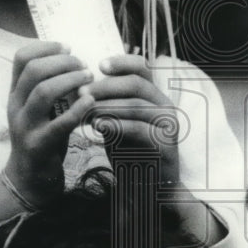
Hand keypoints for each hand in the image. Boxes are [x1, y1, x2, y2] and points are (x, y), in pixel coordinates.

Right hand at [4, 41, 94, 207]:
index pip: (21, 58)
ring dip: (70, 80)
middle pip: (34, 71)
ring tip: (89, 78)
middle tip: (83, 65)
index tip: (68, 47)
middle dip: (63, 62)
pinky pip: (59, 124)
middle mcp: (16, 106)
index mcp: (16, 93)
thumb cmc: (42, 137)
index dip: (45, 46)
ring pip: (43, 92)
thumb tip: (72, 59)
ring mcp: (26, 126)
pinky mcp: (39, 145)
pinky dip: (77, 110)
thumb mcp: (38, 109)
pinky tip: (91, 102)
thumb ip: (47, 86)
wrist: (28, 179)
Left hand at [82, 53, 181, 187]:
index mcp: (154, 95)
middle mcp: (165, 105)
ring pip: (137, 105)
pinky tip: (98, 126)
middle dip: (106, 86)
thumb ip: (106, 105)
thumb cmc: (129, 150)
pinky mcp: (166, 144)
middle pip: (136, 83)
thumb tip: (80, 87)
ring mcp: (168, 124)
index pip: (142, 68)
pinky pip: (139, 129)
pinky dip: (117, 126)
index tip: (98, 65)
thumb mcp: (116, 122)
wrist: (147, 185)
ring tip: (85, 110)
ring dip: (107, 106)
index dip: (121, 62)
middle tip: (81, 92)